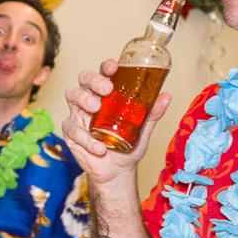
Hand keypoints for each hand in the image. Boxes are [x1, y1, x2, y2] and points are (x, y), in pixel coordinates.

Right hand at [59, 59, 172, 184]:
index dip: (106, 66)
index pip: (103, 73)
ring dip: (83, 99)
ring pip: (72, 95)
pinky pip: (73, 130)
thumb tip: (166, 96)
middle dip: (93, 80)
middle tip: (106, 89)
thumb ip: (151, 113)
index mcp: (106, 94)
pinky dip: (87, 139)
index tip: (113, 67)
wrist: (117, 171)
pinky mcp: (71, 132)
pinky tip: (100, 147)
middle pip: (84, 79)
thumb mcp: (142, 129)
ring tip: (95, 108)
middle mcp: (90, 99)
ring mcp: (79, 114)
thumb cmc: (127, 145)